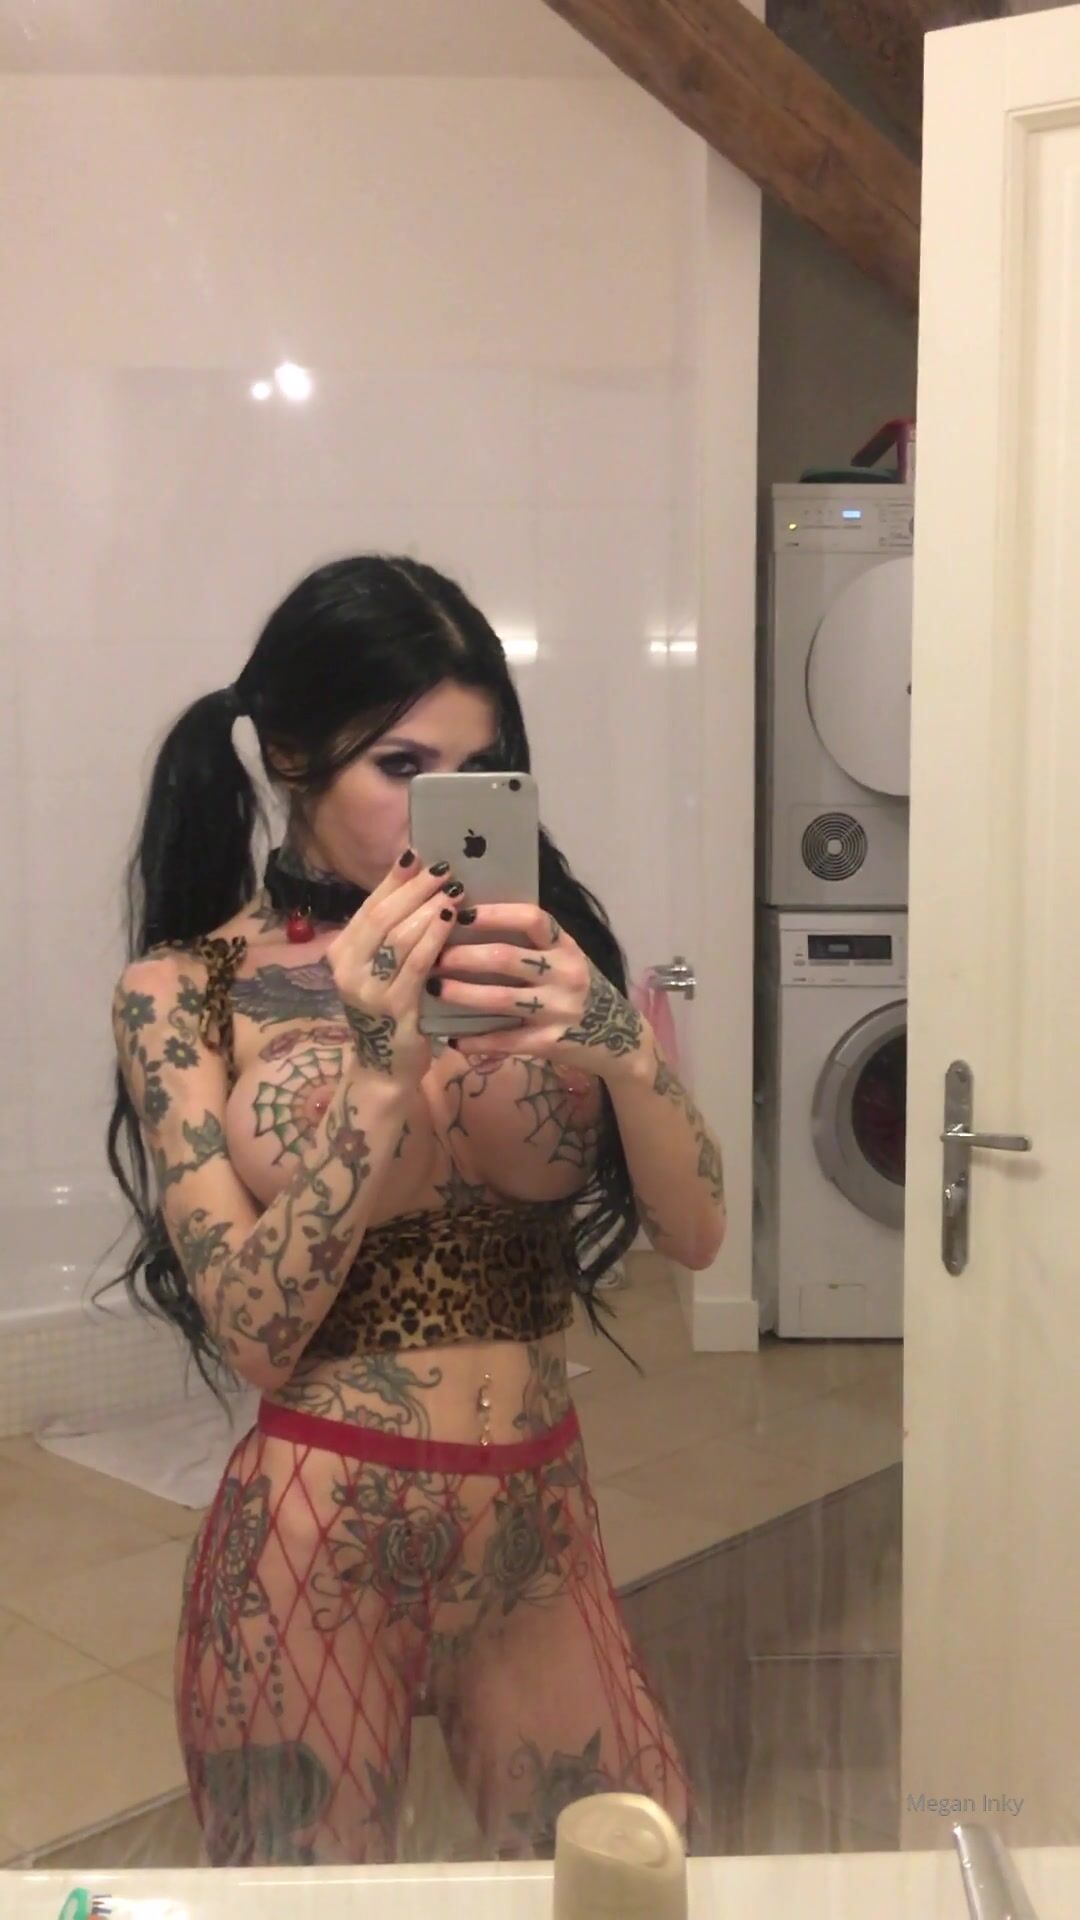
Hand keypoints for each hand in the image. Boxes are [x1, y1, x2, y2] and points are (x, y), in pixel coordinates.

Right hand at [325, 854, 460, 1087]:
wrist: (384, 1068)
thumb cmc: (391, 1010)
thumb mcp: (383, 968)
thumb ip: (393, 933)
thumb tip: (420, 882)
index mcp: (340, 952)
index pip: (369, 906)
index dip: (394, 879)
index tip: (417, 853)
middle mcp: (346, 969)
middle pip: (383, 916)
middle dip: (415, 889)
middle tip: (445, 868)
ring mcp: (367, 990)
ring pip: (398, 937)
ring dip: (428, 909)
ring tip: (454, 890)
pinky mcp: (393, 1009)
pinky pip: (416, 965)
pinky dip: (434, 938)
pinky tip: (451, 921)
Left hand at [429, 904, 648, 1079]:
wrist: (620, 1039)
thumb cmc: (579, 990)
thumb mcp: (566, 960)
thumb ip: (533, 945)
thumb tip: (472, 922)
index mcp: (566, 946)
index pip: (532, 919)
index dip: (495, 914)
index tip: (461, 912)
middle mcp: (566, 973)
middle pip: (506, 958)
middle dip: (463, 955)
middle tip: (432, 954)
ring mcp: (559, 1009)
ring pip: (501, 998)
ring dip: (462, 993)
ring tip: (433, 987)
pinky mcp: (552, 1042)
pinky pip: (506, 1040)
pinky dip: (477, 1040)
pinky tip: (452, 1039)